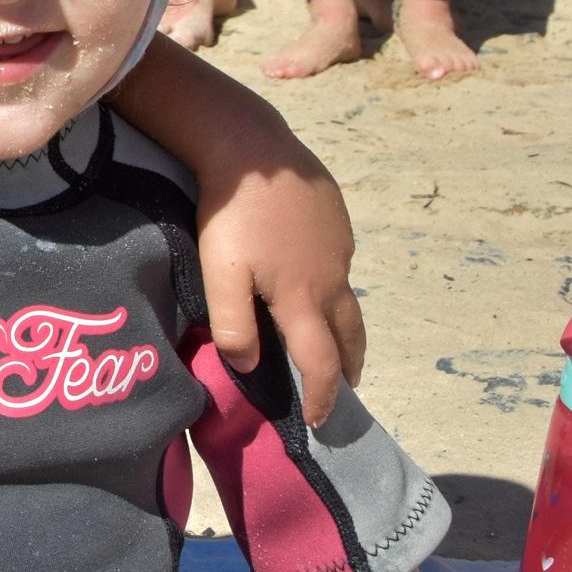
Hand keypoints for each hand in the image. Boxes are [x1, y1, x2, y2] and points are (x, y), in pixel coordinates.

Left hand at [194, 128, 367, 426]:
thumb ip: (233, 325)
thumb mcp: (221, 274)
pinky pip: (341, 265)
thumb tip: (248, 366)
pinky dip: (335, 287)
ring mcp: (339, 248)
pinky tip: (315, 278)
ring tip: (336, 341)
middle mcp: (331, 278)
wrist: (254, 149)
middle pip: (350, 337)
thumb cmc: (233, 214)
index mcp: (303, 298)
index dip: (324, 397)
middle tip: (346, 388)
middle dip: (350, 368)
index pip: (322, 364)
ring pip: (348, 300)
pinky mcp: (337, 221)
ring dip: (346, 329)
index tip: (321, 421)